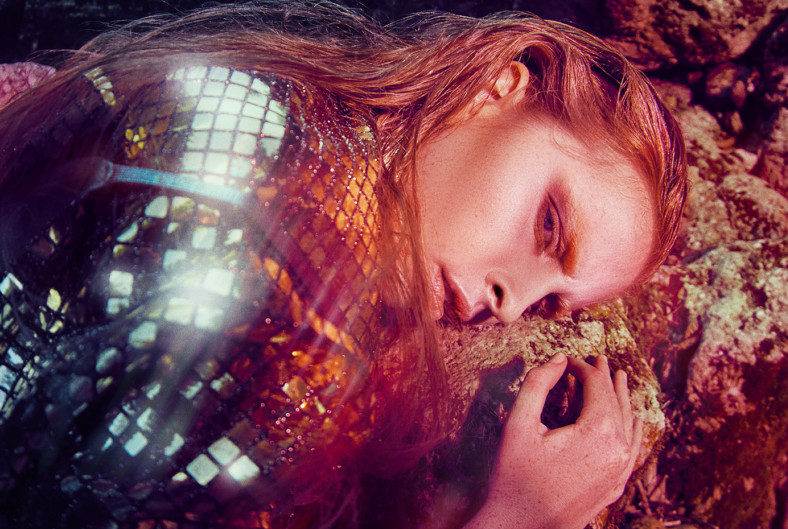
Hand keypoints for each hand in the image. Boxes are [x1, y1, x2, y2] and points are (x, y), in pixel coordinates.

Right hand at [464, 353, 642, 528]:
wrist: (519, 527)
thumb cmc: (514, 476)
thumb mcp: (519, 424)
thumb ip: (538, 384)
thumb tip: (559, 359)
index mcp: (598, 432)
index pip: (597, 387)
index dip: (583, 368)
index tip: (568, 360)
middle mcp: (617, 451)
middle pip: (616, 403)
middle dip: (605, 379)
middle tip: (599, 359)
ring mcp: (619, 472)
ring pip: (628, 426)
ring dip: (622, 400)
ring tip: (620, 379)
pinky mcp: (614, 487)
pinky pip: (632, 452)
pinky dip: (632, 431)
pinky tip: (632, 422)